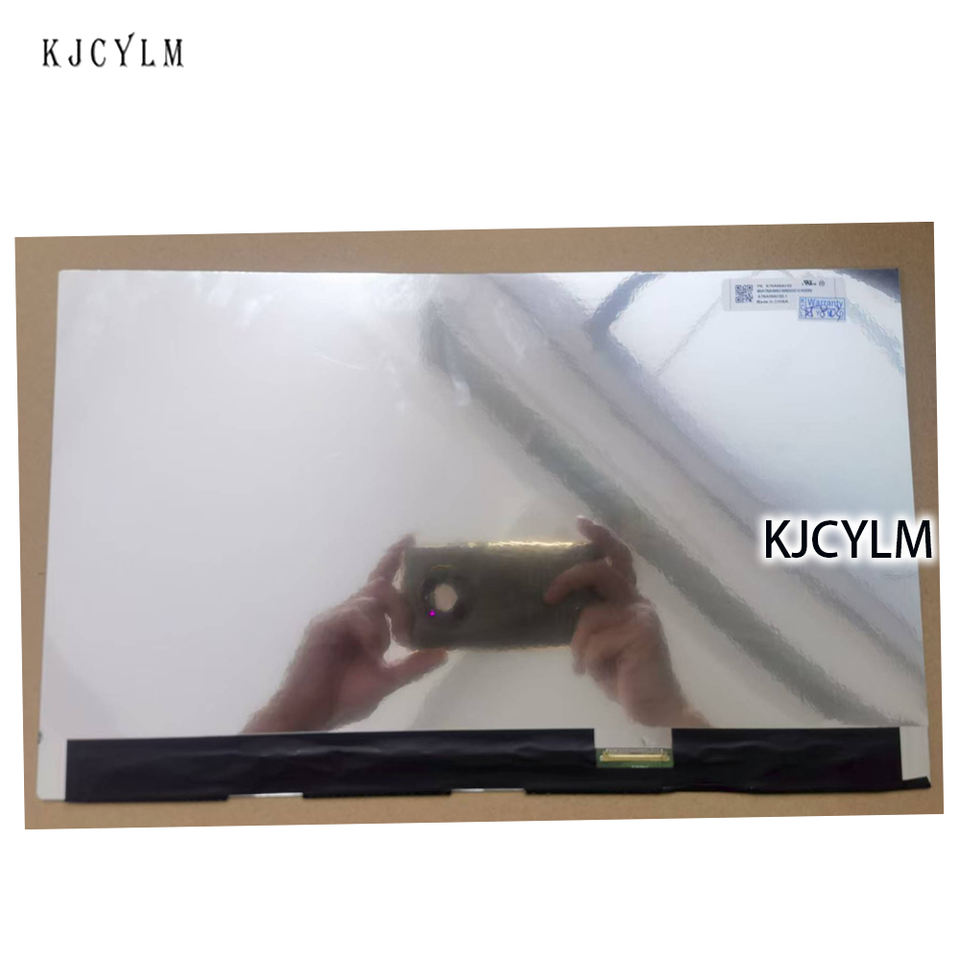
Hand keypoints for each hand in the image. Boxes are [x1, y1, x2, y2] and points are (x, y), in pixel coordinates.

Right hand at [245, 537, 446, 732]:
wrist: (310, 716)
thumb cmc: (342, 698)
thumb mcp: (387, 680)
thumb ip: (412, 666)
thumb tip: (443, 652)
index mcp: (363, 623)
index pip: (379, 583)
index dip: (393, 560)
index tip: (410, 539)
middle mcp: (349, 614)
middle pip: (381, 588)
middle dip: (402, 607)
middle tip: (407, 635)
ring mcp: (335, 617)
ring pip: (371, 598)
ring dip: (386, 623)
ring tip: (383, 650)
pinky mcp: (324, 625)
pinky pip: (356, 613)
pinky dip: (370, 631)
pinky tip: (371, 650)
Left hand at [544, 517, 704, 726]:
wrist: (654, 707)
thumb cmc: (624, 676)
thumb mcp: (601, 643)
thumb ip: (591, 619)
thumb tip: (559, 603)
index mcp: (629, 600)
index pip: (617, 560)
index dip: (601, 537)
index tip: (580, 521)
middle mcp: (638, 602)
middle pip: (600, 571)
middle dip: (570, 578)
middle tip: (548, 596)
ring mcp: (641, 616)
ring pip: (588, 618)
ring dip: (580, 649)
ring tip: (587, 669)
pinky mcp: (641, 633)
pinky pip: (594, 644)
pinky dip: (589, 664)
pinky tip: (599, 677)